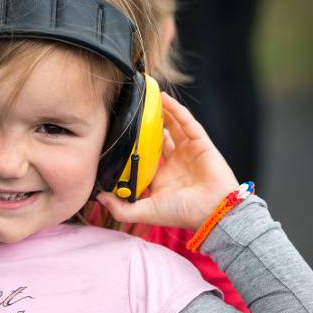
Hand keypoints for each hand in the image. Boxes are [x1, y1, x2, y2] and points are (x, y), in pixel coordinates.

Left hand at [96, 92, 238, 230]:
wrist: (212, 211)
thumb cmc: (182, 213)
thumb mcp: (145, 212)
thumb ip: (121, 209)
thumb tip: (99, 198)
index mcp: (161, 178)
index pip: (144, 157)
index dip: (133, 147)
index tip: (117, 136)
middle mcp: (175, 162)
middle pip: (159, 138)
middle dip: (147, 126)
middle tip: (132, 112)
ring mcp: (189, 151)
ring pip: (173, 126)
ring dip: (162, 113)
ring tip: (147, 99)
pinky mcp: (201, 143)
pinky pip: (187, 123)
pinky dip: (176, 110)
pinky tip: (164, 99)